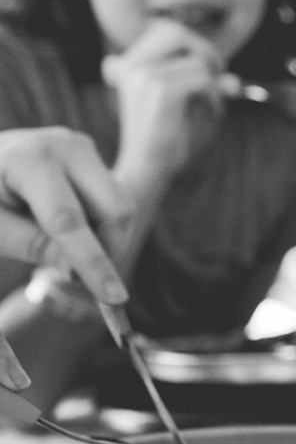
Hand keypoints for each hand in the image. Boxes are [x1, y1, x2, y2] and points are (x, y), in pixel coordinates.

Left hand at [0, 128, 130, 302]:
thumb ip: (31, 245)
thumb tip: (76, 270)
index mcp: (29, 160)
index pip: (68, 220)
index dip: (92, 262)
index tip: (113, 297)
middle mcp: (65, 146)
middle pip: (114, 208)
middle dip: (109, 249)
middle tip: (87, 279)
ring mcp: (82, 148)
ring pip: (120, 206)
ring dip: (105, 238)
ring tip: (69, 251)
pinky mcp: (90, 156)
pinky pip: (112, 198)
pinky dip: (100, 224)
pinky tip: (72, 232)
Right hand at [103, 20, 225, 182]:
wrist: (148, 171)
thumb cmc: (169, 142)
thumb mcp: (190, 106)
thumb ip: (209, 85)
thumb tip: (233, 80)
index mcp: (127, 67)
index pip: (164, 31)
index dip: (195, 45)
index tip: (211, 70)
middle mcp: (130, 67)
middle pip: (175, 32)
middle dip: (205, 51)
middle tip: (218, 76)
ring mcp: (142, 76)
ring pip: (196, 60)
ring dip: (213, 82)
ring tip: (210, 105)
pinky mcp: (159, 90)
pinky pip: (203, 79)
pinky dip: (214, 97)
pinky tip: (210, 114)